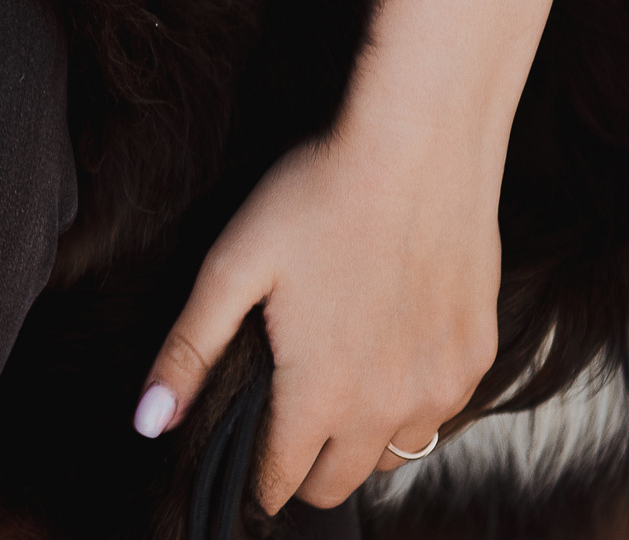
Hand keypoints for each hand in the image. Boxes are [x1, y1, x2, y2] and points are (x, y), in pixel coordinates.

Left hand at [132, 119, 504, 510]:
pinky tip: (387, 351)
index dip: (253, 478)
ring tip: (334, 382)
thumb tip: (148, 422)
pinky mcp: (479, 358)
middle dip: (303, 466)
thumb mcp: (232, 267)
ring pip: (395, 453)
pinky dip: (410, 401)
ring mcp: (442, 386)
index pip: (280, 481)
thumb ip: (190, 350)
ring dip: (361, 437)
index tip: (241, 460)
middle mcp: (389, 407)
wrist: (418, 145)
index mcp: (322, 394)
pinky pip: (439, 411)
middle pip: (338, 483)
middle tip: (281, 421)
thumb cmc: (316, 196)